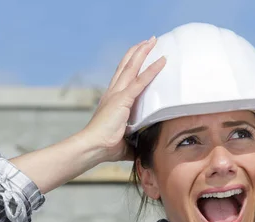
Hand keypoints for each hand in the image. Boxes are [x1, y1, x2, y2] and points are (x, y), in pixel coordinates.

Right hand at [79, 37, 165, 161]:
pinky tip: (162, 60)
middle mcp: (113, 92)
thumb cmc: (105, 147)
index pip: (123, 77)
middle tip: (148, 41)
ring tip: (153, 40)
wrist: (93, 147)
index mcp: (112, 100)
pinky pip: (141, 81)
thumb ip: (135, 141)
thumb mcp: (125, 142)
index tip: (140, 54)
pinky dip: (152, 69)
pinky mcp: (123, 99)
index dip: (131, 64)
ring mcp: (117, 94)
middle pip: (126, 65)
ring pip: (132, 67)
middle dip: (138, 52)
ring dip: (143, 52)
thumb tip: (145, 148)